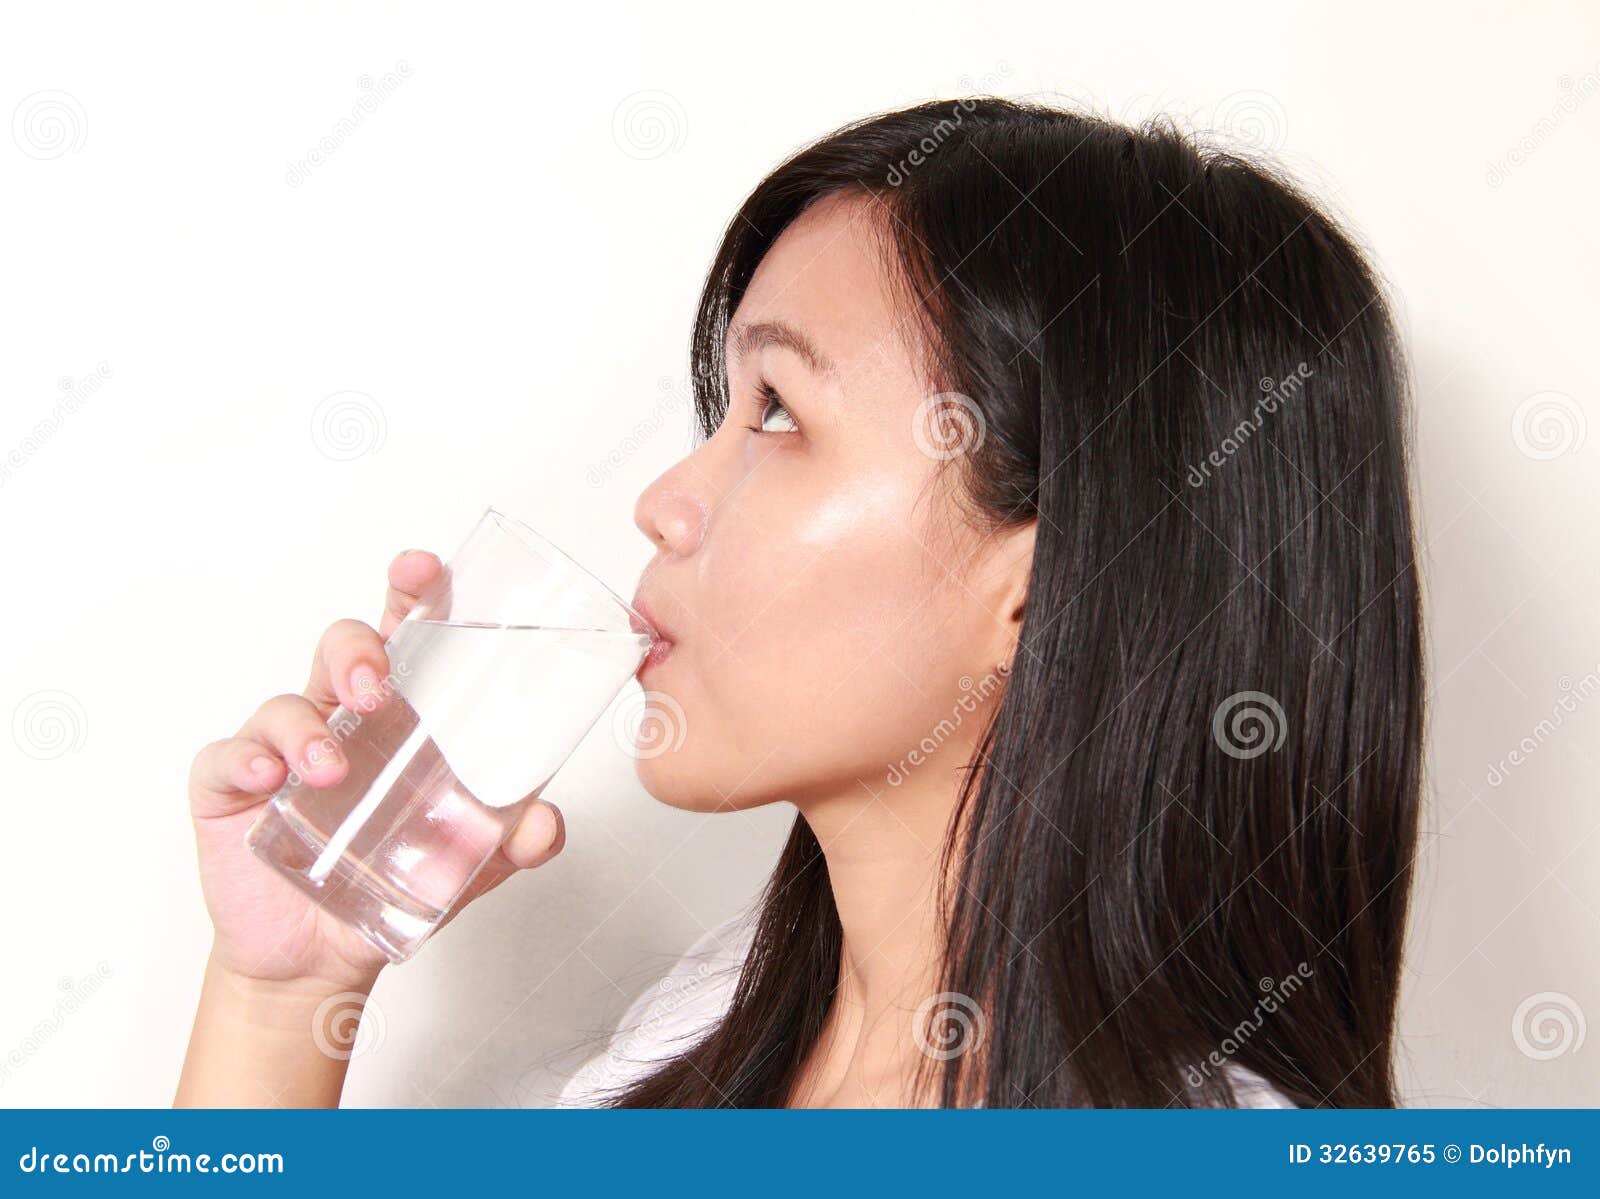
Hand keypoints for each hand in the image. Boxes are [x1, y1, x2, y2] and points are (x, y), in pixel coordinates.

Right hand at [187, 550, 566, 991]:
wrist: (324, 957)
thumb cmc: (393, 880)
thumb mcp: (467, 862)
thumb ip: (512, 841)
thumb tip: (544, 825)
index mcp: (397, 714)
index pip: (403, 634)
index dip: (409, 592)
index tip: (424, 570)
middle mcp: (339, 718)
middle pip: (342, 649)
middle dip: (358, 651)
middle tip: (377, 689)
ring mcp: (282, 750)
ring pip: (286, 702)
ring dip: (307, 724)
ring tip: (331, 767)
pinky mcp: (232, 791)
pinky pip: (229, 758)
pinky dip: (247, 760)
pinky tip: (269, 779)